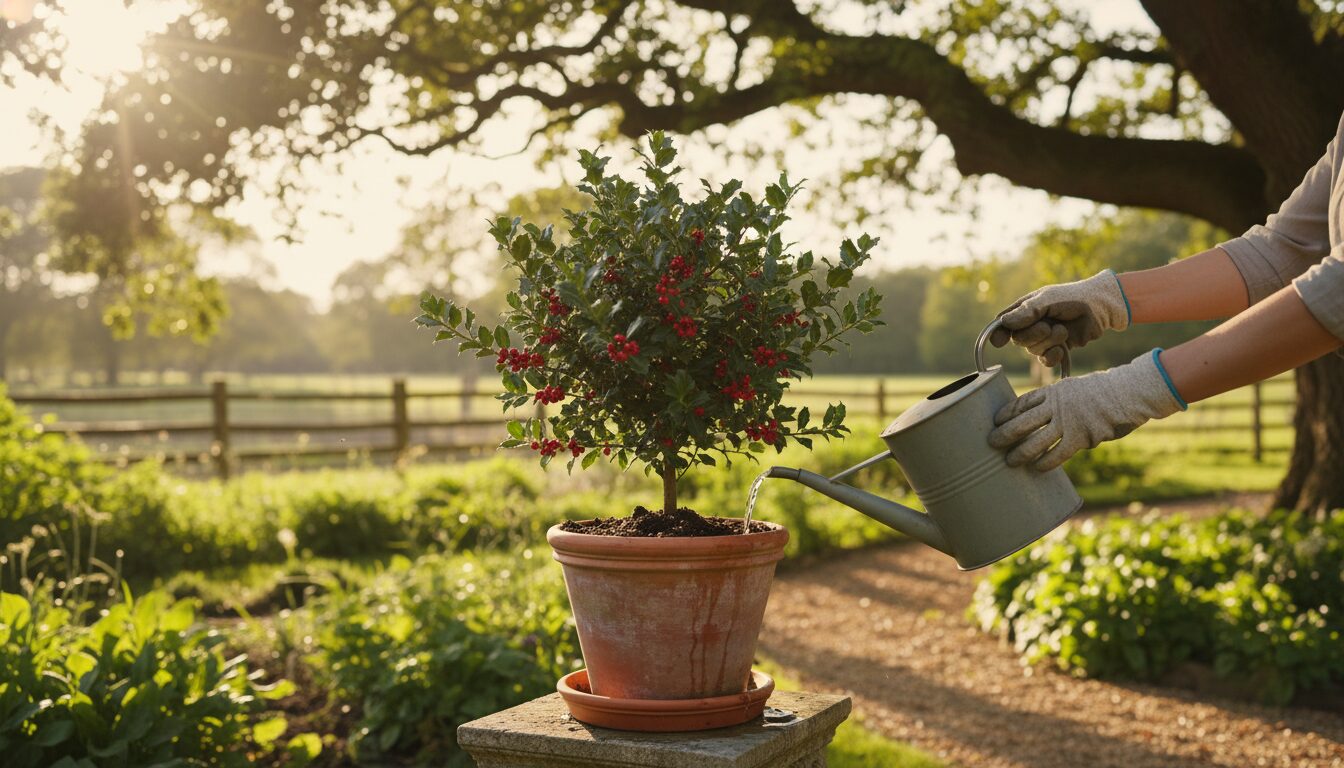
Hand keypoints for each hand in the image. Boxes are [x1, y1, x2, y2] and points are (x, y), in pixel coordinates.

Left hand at [988, 350, 1184, 470]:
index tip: (995, 420)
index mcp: (1053, 391)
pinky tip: (1037, 468)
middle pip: (1022, 421)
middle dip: (1004, 433)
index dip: (1007, 413)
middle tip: (991, 442)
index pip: (1022, 402)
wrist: (1128, 392)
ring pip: (1035, 440)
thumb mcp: (1075, 388)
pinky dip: (1045, 462)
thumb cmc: (1103, 392)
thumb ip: (1058, 401)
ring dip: (1020, 452)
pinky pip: (1057, 453)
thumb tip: (1043, 417)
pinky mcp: (1081, 437)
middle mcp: (1056, 405)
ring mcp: (1067, 421)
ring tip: (1009, 461)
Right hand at [990, 270, 1130, 366]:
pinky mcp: (1057, 349)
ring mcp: (1043, 338)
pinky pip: (1046, 360)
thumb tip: (1004, 323)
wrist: (1101, 307)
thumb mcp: (1048, 300)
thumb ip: (1027, 311)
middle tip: (1048, 326)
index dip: (999, 334)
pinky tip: (1062, 349)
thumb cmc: (1073, 297)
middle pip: (1018, 340)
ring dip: (1049, 342)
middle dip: (1033, 335)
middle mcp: (1031, 324)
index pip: (1004, 324)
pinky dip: (1053, 356)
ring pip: (1033, 350)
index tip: (998, 342)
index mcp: (1024, 309)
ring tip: (1063, 331)